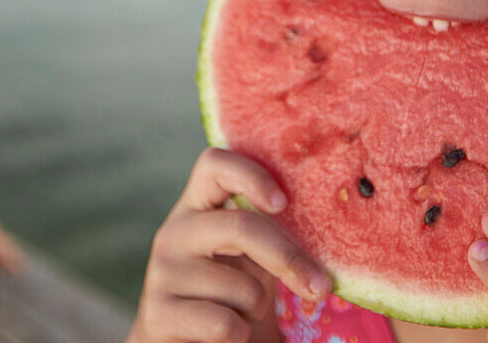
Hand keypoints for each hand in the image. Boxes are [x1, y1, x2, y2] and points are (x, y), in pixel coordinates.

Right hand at [128, 148, 331, 342]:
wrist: (183, 342)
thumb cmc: (227, 294)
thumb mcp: (246, 256)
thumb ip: (266, 231)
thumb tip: (329, 221)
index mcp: (196, 207)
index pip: (213, 163)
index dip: (251, 174)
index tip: (283, 203)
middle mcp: (174, 232)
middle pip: (241, 227)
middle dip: (288, 259)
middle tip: (322, 287)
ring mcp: (162, 273)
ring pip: (242, 287)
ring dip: (256, 310)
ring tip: (240, 313)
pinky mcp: (158, 314)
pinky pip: (225, 324)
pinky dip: (240, 335)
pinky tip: (227, 334)